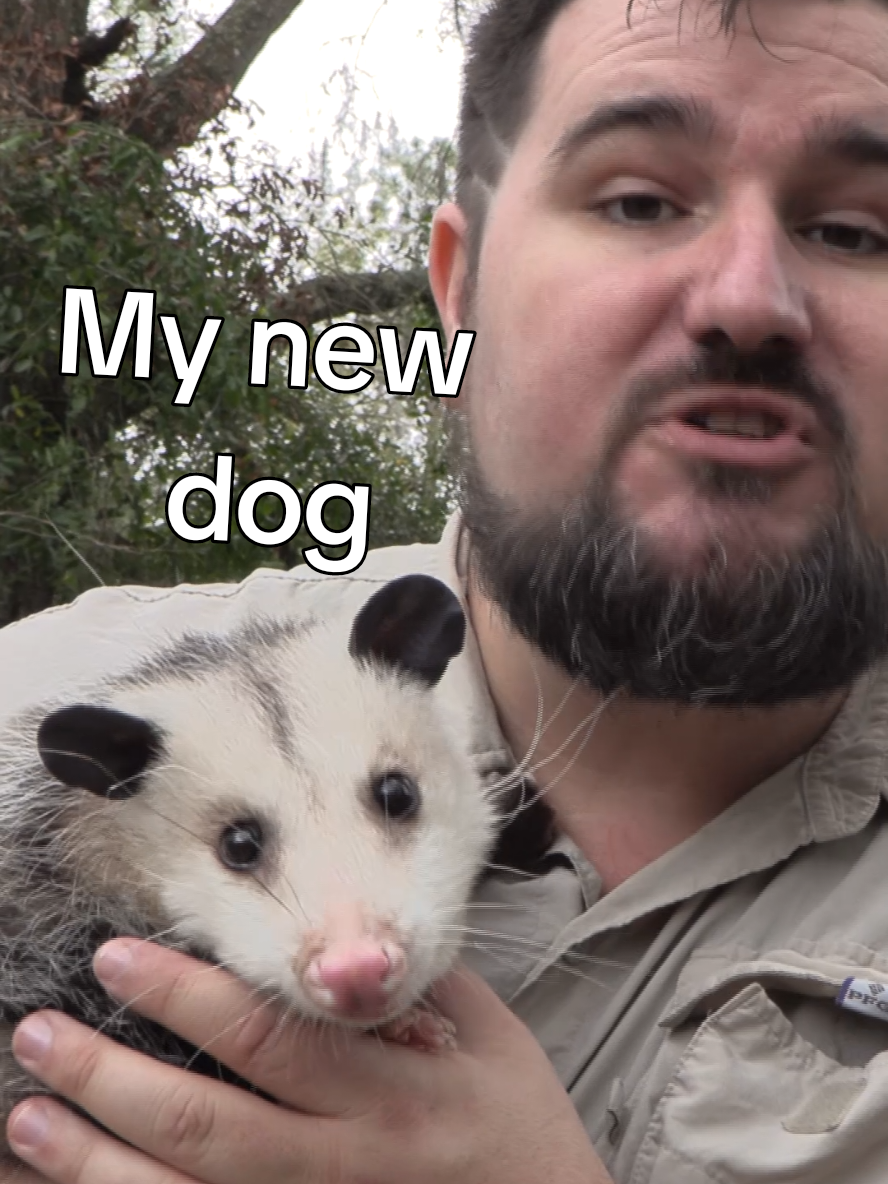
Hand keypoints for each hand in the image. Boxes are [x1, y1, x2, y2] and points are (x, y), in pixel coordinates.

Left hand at [5, 938, 609, 1183]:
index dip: (187, 997)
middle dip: (110, 1079)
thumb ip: (410, 986)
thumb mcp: (489, 1034)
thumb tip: (331, 937)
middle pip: (206, 1126)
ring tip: (30, 1118)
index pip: (270, 1038)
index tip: (121, 958)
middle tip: (41, 1033)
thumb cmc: (518, 1127)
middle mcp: (345, 1166)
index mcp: (391, 1092)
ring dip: (96, 1164)